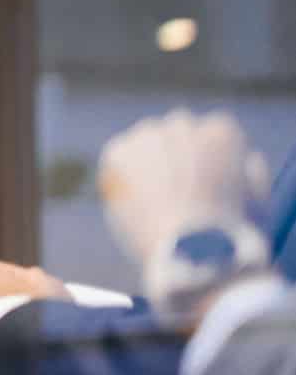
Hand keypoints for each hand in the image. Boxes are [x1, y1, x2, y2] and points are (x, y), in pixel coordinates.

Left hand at [98, 109, 267, 268]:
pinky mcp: (118, 152)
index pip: (212, 131)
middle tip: (177, 191)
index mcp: (222, 131)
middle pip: (177, 130)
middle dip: (177, 155)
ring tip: (157, 203)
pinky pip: (119, 160)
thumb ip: (251, 173)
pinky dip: (123, 178)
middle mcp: (183, 124)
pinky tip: (136, 204)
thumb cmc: (232, 233)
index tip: (206, 183)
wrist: (192, 250)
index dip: (209, 160)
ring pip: (145, 143)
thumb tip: (246, 158)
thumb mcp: (257, 202)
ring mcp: (147, 135)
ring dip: (149, 164)